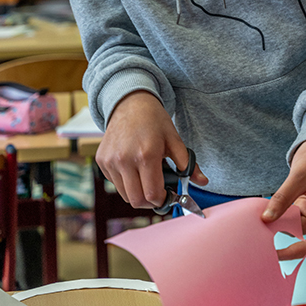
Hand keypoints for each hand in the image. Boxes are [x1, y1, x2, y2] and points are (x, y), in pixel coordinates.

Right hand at [95, 90, 207, 208]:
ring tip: (147, 177)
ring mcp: (110, 161)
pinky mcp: (102, 161)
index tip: (169, 196)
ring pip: (124, 194)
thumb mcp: (174, 139)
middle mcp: (125, 160)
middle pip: (136, 200)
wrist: (130, 103)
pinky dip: (126, 182)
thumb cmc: (154, 120)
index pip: (152, 194)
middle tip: (159, 193)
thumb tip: (203, 181)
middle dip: (150, 202)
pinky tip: (133, 167)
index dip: (163, 200)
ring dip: (137, 192)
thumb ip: (188, 164)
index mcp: (146, 155)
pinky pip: (114, 183)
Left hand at [261, 139, 305, 282]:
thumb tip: (266, 217)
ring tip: (268, 236)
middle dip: (298, 250)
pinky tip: (270, 223)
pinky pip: (295, 223)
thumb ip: (284, 196)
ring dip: (287, 236)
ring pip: (303, 234)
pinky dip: (283, 224)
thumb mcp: (300, 174)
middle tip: (276, 254)